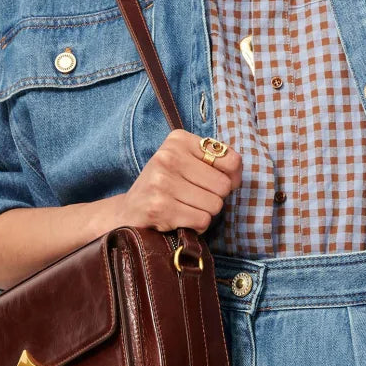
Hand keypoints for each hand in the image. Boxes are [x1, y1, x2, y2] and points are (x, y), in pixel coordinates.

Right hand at [123, 130, 242, 235]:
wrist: (128, 211)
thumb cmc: (165, 186)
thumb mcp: (186, 162)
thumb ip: (215, 161)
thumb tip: (237, 176)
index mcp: (178, 140)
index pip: (231, 160)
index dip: (231, 178)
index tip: (214, 183)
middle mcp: (168, 156)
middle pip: (224, 186)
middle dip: (214, 198)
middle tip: (193, 198)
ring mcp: (162, 182)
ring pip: (214, 205)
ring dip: (204, 213)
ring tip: (184, 208)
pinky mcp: (159, 207)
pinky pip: (202, 221)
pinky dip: (195, 226)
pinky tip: (178, 219)